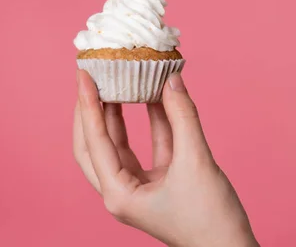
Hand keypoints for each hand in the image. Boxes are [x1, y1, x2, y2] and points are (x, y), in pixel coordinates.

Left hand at [73, 70, 258, 246]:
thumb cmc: (212, 220)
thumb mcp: (196, 163)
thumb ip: (183, 118)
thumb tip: (172, 80)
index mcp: (119, 194)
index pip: (95, 141)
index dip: (89, 105)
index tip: (83, 76)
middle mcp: (121, 191)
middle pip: (95, 144)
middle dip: (91, 112)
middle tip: (90, 80)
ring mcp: (138, 187)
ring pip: (120, 144)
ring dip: (120, 113)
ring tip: (116, 81)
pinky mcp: (158, 182)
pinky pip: (148, 146)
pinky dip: (151, 122)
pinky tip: (154, 96)